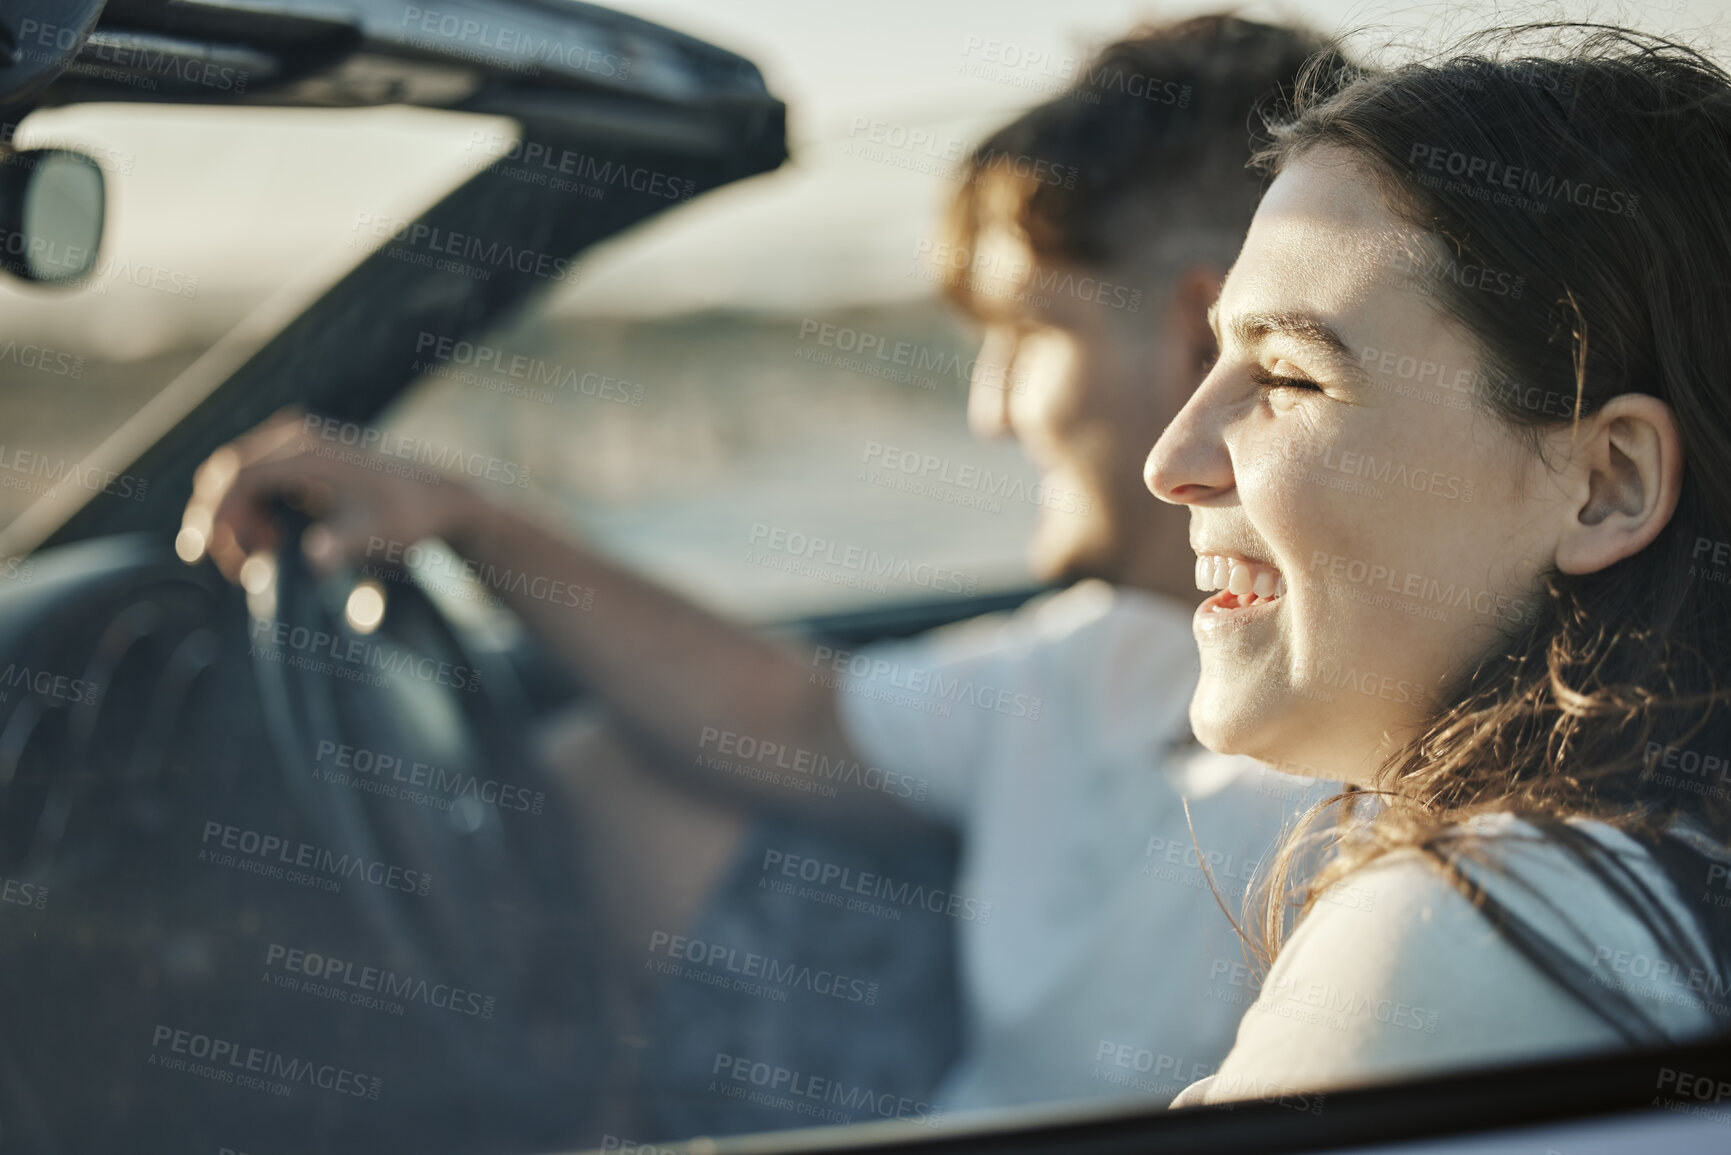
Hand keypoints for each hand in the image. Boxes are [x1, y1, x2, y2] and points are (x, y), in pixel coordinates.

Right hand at [179, 409, 489, 583]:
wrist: (432, 497)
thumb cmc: (407, 518)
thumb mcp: (380, 536)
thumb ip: (345, 545)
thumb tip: (314, 556)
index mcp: (310, 452)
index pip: (242, 478)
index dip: (219, 517)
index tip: (209, 556)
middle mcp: (296, 435)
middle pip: (227, 472)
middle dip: (216, 520)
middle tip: (230, 568)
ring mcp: (293, 439)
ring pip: (234, 476)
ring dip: (231, 519)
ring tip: (256, 560)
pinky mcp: (295, 453)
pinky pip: (250, 478)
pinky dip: (246, 511)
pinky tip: (267, 543)